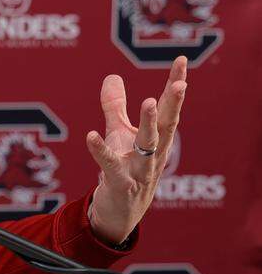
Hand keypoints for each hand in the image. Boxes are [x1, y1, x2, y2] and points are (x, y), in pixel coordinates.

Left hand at [85, 56, 186, 245]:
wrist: (120, 212)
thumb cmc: (123, 169)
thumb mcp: (119, 134)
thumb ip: (115, 107)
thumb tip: (112, 76)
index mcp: (157, 138)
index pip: (167, 108)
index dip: (174, 84)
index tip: (181, 61)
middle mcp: (154, 153)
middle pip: (166, 124)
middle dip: (174, 103)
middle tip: (181, 83)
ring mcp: (140, 169)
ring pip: (148, 145)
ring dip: (148, 124)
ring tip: (147, 102)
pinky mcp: (121, 183)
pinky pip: (111, 165)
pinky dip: (101, 150)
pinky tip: (91, 135)